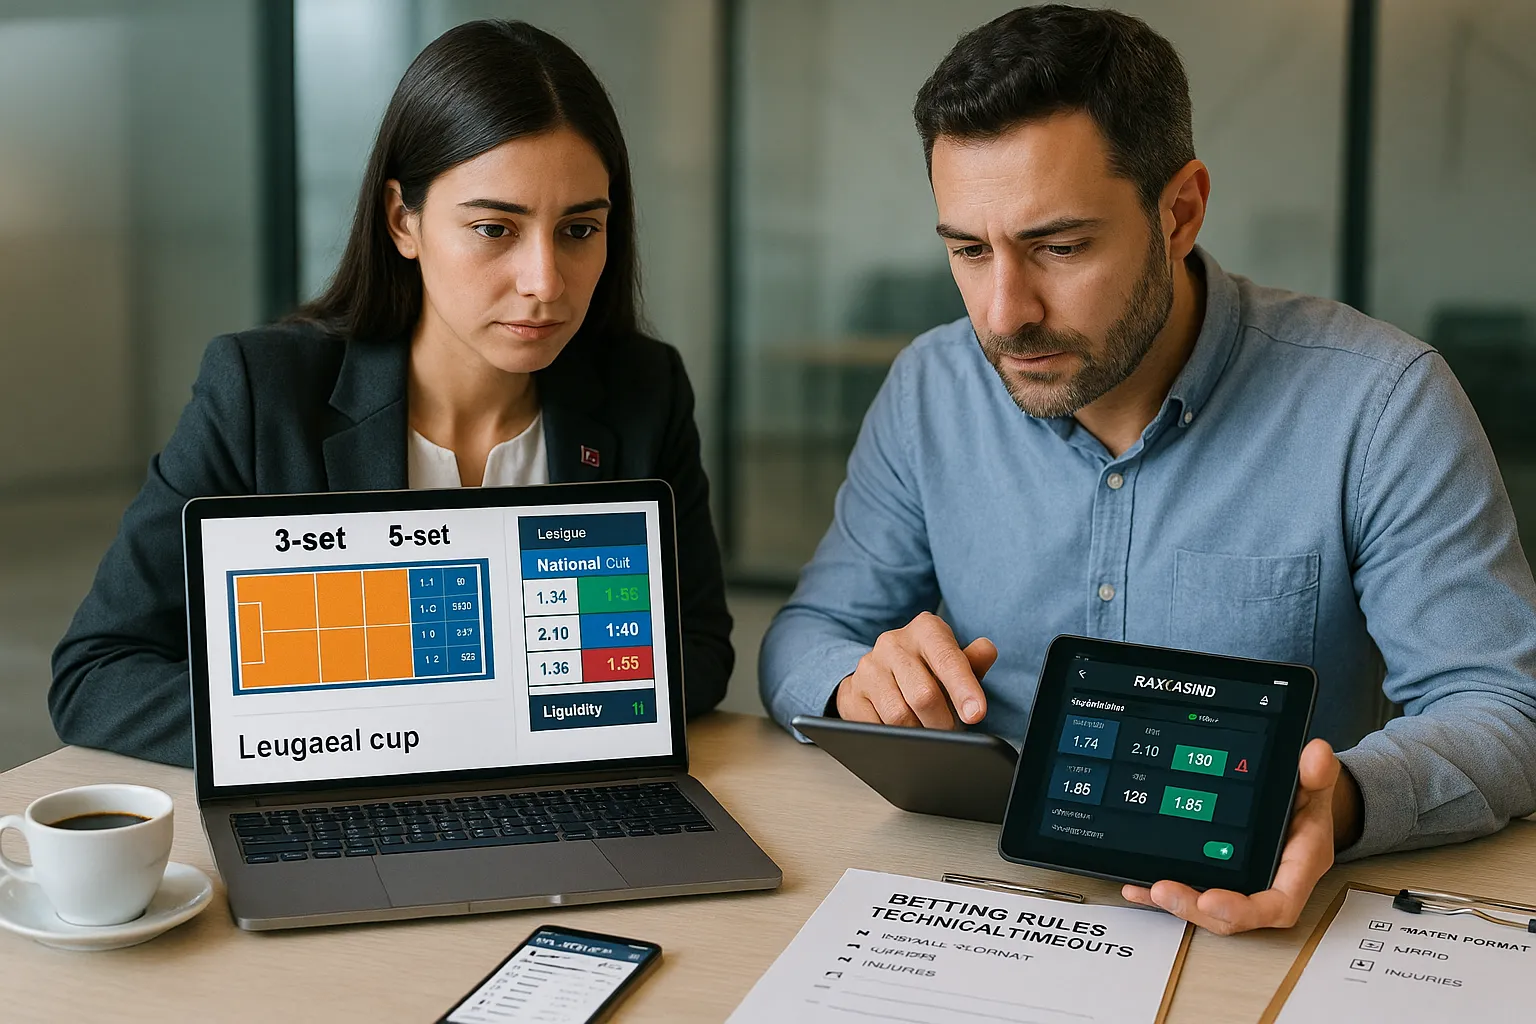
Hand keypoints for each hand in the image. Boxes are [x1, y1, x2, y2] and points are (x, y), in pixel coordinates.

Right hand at [835, 612, 997, 728]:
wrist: (883, 673)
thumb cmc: (929, 670)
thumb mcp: (955, 663)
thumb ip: (974, 661)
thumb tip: (987, 650)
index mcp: (925, 630)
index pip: (947, 659)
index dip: (963, 689)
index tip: (976, 714)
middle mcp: (892, 643)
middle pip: (923, 694)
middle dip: (942, 722)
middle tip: (951, 732)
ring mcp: (868, 667)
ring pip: (898, 716)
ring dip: (918, 733)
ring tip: (927, 732)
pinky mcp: (851, 693)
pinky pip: (874, 727)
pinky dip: (893, 738)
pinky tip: (901, 732)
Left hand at [1121, 738, 1355, 933]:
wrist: (1301, 807)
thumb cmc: (1307, 803)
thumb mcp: (1315, 785)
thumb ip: (1316, 774)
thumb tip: (1316, 755)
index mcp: (1295, 869)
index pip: (1276, 904)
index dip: (1243, 910)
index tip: (1212, 901)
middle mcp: (1266, 884)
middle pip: (1232, 915)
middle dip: (1195, 907)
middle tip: (1163, 890)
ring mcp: (1240, 884)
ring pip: (1208, 909)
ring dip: (1175, 904)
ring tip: (1145, 889)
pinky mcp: (1218, 877)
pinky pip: (1191, 890)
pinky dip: (1160, 892)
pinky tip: (1135, 885)